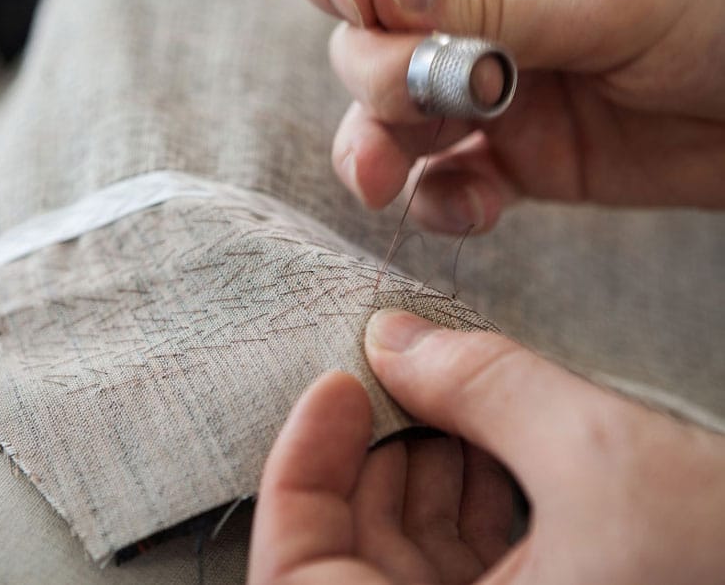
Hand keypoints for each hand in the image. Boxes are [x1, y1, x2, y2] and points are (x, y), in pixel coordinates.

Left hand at [249, 310, 724, 582]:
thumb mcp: (600, 459)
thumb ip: (483, 385)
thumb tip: (392, 336)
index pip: (295, 576)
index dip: (299, 474)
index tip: (336, 387)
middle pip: (349, 556)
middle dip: (374, 457)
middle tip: (409, 382)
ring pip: (406, 562)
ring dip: (425, 472)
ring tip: (466, 409)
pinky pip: (464, 573)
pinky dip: (470, 504)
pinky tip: (501, 448)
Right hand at [296, 0, 724, 232]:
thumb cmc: (719, 18)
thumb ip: (487, 1)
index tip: (361, 3)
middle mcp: (476, 23)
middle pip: (368, 46)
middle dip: (375, 75)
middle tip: (410, 95)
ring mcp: (488, 98)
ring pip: (391, 125)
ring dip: (374, 151)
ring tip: (377, 179)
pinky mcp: (513, 163)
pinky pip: (447, 188)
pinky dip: (442, 205)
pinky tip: (469, 209)